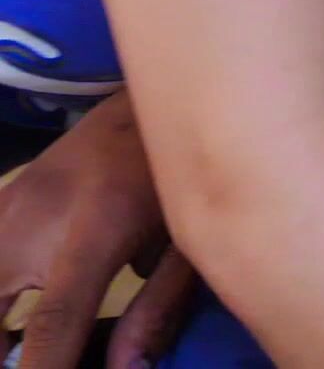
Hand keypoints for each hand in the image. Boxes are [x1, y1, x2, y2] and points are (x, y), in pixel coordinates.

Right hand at [0, 95, 198, 367]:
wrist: (146, 99)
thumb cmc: (178, 174)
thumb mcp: (188, 237)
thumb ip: (156, 308)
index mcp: (98, 226)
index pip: (57, 317)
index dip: (44, 368)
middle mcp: (37, 216)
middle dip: (3, 349)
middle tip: (29, 361)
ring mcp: (9, 205)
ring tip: (22, 347)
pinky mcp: (0, 201)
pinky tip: (15, 319)